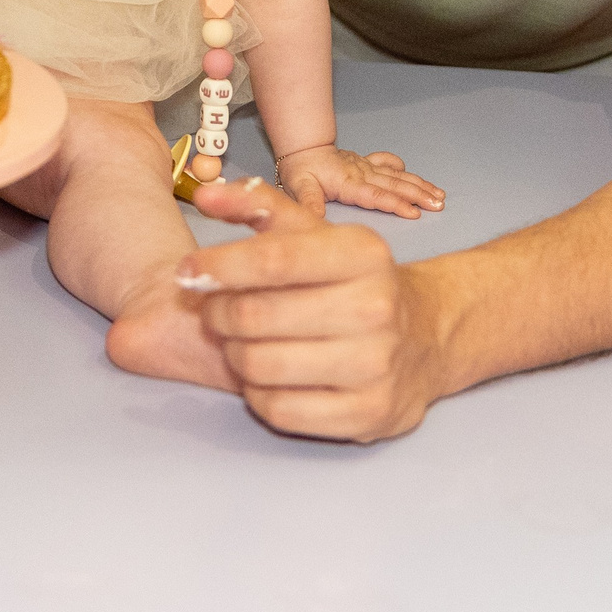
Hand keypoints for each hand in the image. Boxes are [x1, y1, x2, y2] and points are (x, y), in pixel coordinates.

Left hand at [181, 177, 452, 442]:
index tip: (186, 273)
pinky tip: (268, 376)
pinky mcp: (366, 415)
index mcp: (363, 254)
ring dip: (234, 354)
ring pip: (259, 366)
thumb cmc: (353, 282)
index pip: (273, 259)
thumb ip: (260, 207)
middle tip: (215, 312)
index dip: (219, 266)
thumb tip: (206, 196)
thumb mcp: (317, 235)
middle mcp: (375, 308)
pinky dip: (257, 394)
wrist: (425, 338)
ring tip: (240, 342)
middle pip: (255, 316)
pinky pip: (278, 410)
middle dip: (219, 314)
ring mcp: (375, 366)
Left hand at [273, 143, 443, 219]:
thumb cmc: (301, 171)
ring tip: (439, 195)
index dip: (396, 204)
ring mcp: (367, 167)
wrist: (302, 149)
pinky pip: (387, 163)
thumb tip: (316, 218)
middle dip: (419, 196)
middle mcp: (363, 174)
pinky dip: (401, 168)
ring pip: (398, 176)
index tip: (415, 213)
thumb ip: (310, 203)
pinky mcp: (366, 162)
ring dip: (419, 185)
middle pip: (396, 186)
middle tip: (439, 205)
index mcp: (350, 184)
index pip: (377, 196)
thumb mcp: (300, 188)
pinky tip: (411, 175)